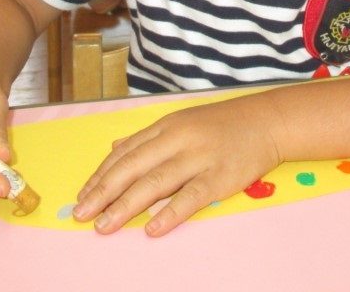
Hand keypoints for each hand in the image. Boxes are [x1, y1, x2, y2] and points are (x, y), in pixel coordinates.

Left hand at [73, 94, 282, 236]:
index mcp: (166, 126)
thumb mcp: (181, 121)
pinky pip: (191, 196)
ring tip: (104, 226)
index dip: (101, 176)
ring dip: (126, 206)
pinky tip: (152, 229)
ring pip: (156, 182)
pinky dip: (170, 213)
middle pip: (133, 167)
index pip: (125, 153)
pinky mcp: (220, 176)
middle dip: (104, 192)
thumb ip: (147, 138)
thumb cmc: (222, 125)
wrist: (268, 121)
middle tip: (82, 215)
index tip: (82, 196)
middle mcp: (178, 139)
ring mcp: (199, 157)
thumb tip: (114, 150)